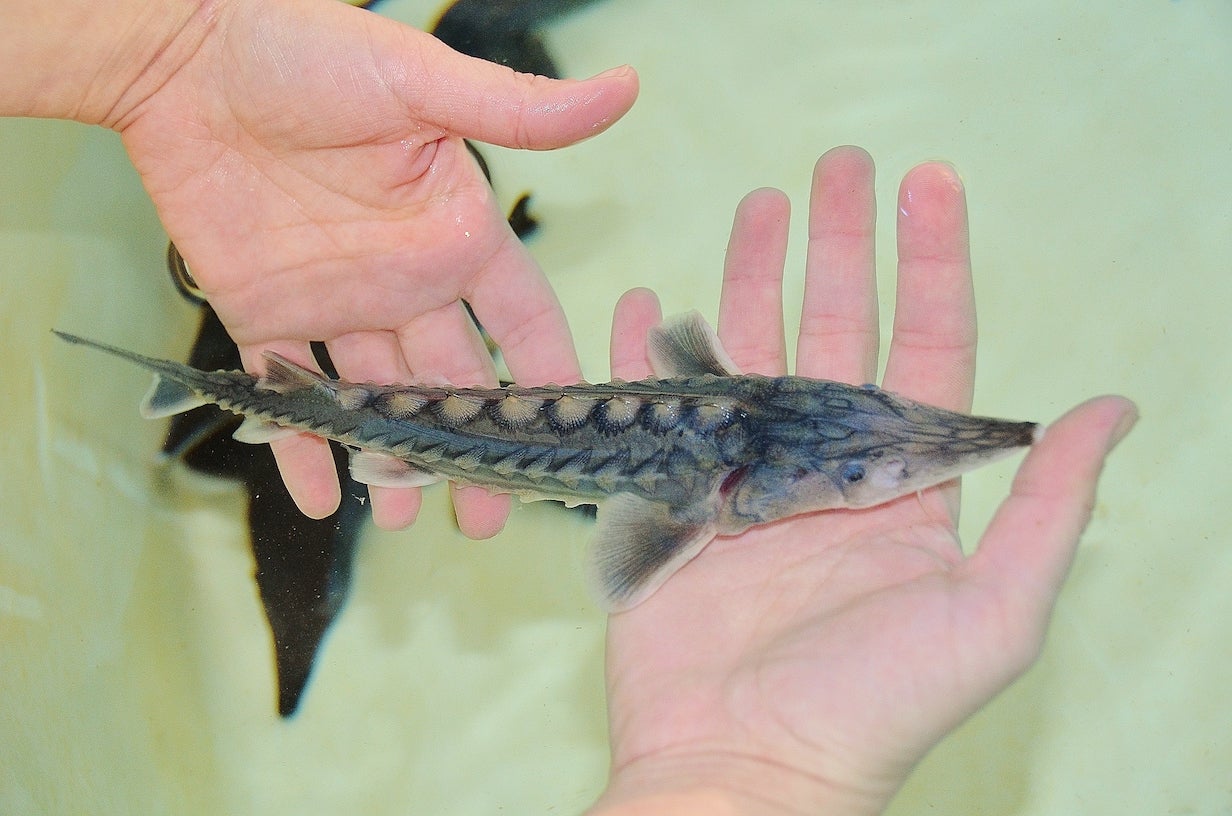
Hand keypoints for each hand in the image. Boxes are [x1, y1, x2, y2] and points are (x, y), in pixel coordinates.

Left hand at [108, 0, 636, 530]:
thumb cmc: (304, 48)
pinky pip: (286, 394)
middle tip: (487, 518)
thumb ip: (516, 109)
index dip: (548, 378)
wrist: (183, 51)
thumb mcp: (419, 80)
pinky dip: (299, 446)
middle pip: (454, 382)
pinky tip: (319, 500)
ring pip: (378, 401)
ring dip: (394, 462)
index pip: (522, 321)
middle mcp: (404, 281)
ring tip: (406, 521)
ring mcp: (335, 305)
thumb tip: (625, 87)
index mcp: (453, 235)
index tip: (571, 441)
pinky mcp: (263, 315)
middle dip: (473, 450)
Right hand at [593, 147, 1135, 814]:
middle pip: (836, 330)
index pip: (927, 347)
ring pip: (750, 352)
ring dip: (750, 277)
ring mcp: (745, 479)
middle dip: (839, 246)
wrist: (743, 767)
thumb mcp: (994, 613)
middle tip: (835, 166)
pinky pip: (657, 409)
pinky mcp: (673, 501)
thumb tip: (1112, 409)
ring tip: (754, 204)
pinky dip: (647, 355)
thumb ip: (1048, 508)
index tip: (928, 184)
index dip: (933, 264)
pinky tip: (645, 304)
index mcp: (904, 483)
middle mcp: (827, 467)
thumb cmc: (873, 706)